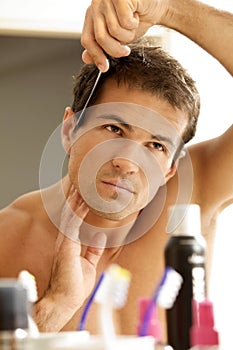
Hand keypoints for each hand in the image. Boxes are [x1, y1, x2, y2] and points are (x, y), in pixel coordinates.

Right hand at [41, 187, 105, 328]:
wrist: (65, 299)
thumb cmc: (74, 284)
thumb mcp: (89, 263)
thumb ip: (93, 250)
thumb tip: (99, 237)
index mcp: (69, 243)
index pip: (73, 220)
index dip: (77, 206)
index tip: (83, 194)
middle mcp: (64, 239)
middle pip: (69, 214)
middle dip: (74, 199)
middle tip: (79, 183)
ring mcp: (64, 242)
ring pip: (69, 216)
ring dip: (75, 201)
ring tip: (80, 187)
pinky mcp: (66, 246)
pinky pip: (71, 225)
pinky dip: (77, 212)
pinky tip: (82, 202)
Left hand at [81, 0, 168, 71]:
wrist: (157, 6)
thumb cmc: (137, 20)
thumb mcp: (117, 38)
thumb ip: (101, 47)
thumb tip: (85, 58)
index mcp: (92, 13)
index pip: (87, 39)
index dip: (96, 56)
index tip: (104, 68)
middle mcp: (96, 3)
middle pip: (100, 38)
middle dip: (115, 49)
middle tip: (125, 51)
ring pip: (114, 30)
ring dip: (128, 34)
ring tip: (132, 26)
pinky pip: (124, 21)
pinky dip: (133, 24)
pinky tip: (136, 15)